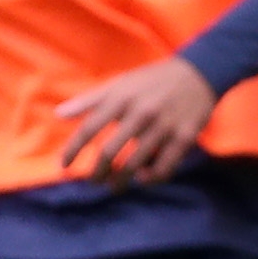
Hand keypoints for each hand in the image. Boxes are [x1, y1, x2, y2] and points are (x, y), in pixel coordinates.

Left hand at [54, 55, 218, 186]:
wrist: (200, 72)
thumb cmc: (152, 81)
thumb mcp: (120, 84)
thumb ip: (89, 100)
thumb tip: (58, 114)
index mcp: (121, 97)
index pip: (89, 128)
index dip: (72, 149)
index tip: (63, 165)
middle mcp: (141, 112)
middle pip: (110, 152)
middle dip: (97, 173)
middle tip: (93, 181)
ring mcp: (164, 126)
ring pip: (135, 165)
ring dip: (120, 181)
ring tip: (114, 186)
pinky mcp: (185, 137)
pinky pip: (164, 168)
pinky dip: (151, 179)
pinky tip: (143, 179)